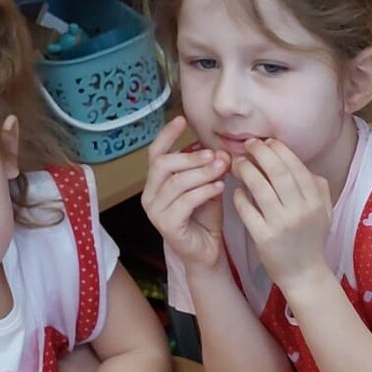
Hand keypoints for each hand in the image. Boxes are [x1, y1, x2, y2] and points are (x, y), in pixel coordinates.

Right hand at [142, 116, 228, 267]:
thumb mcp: (207, 186)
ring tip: (222, 168)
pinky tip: (219, 187)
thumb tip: (221, 150)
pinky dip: (204, 191)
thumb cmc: (205, 218)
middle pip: (163, 164)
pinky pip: (184, 201)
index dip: (167, 135)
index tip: (181, 119)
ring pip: (175, 182)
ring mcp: (155, 210)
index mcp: (156, 182)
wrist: (206, 252)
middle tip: (214, 154)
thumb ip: (210, 169)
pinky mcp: (166, 224)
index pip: (156, 153)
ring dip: (201, 173)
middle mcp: (150, 194)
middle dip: (191, 156)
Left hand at [231, 139, 331, 288]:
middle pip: (278, 172)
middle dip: (261, 153)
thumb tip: (298, 162)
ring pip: (260, 188)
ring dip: (246, 171)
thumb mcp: (324, 212)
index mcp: (316, 201)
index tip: (266, 142)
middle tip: (248, 145)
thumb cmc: (311, 240)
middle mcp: (301, 211)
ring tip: (237, 164)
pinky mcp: (264, 238)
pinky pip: (247, 210)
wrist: (304, 274)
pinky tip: (236, 191)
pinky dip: (240, 197)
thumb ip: (318, 186)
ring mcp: (282, 225)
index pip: (296, 166)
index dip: (279, 150)